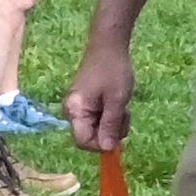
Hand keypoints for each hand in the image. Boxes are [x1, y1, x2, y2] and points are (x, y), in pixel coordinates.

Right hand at [68, 35, 137, 154]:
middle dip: (110, 132)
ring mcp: (78, 108)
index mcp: (74, 111)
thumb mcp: (117, 100)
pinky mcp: (85, 104)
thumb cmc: (113, 71)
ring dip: (113, 124)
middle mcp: (71, 112)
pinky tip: (118, 104)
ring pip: (96, 129)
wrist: (109, 47)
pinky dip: (110, 117)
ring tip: (123, 107)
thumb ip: (111, 125)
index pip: (83, 142)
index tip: (120, 135)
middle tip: (124, 116)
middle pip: (89, 137)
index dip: (101, 144)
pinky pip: (97, 120)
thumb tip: (107, 148)